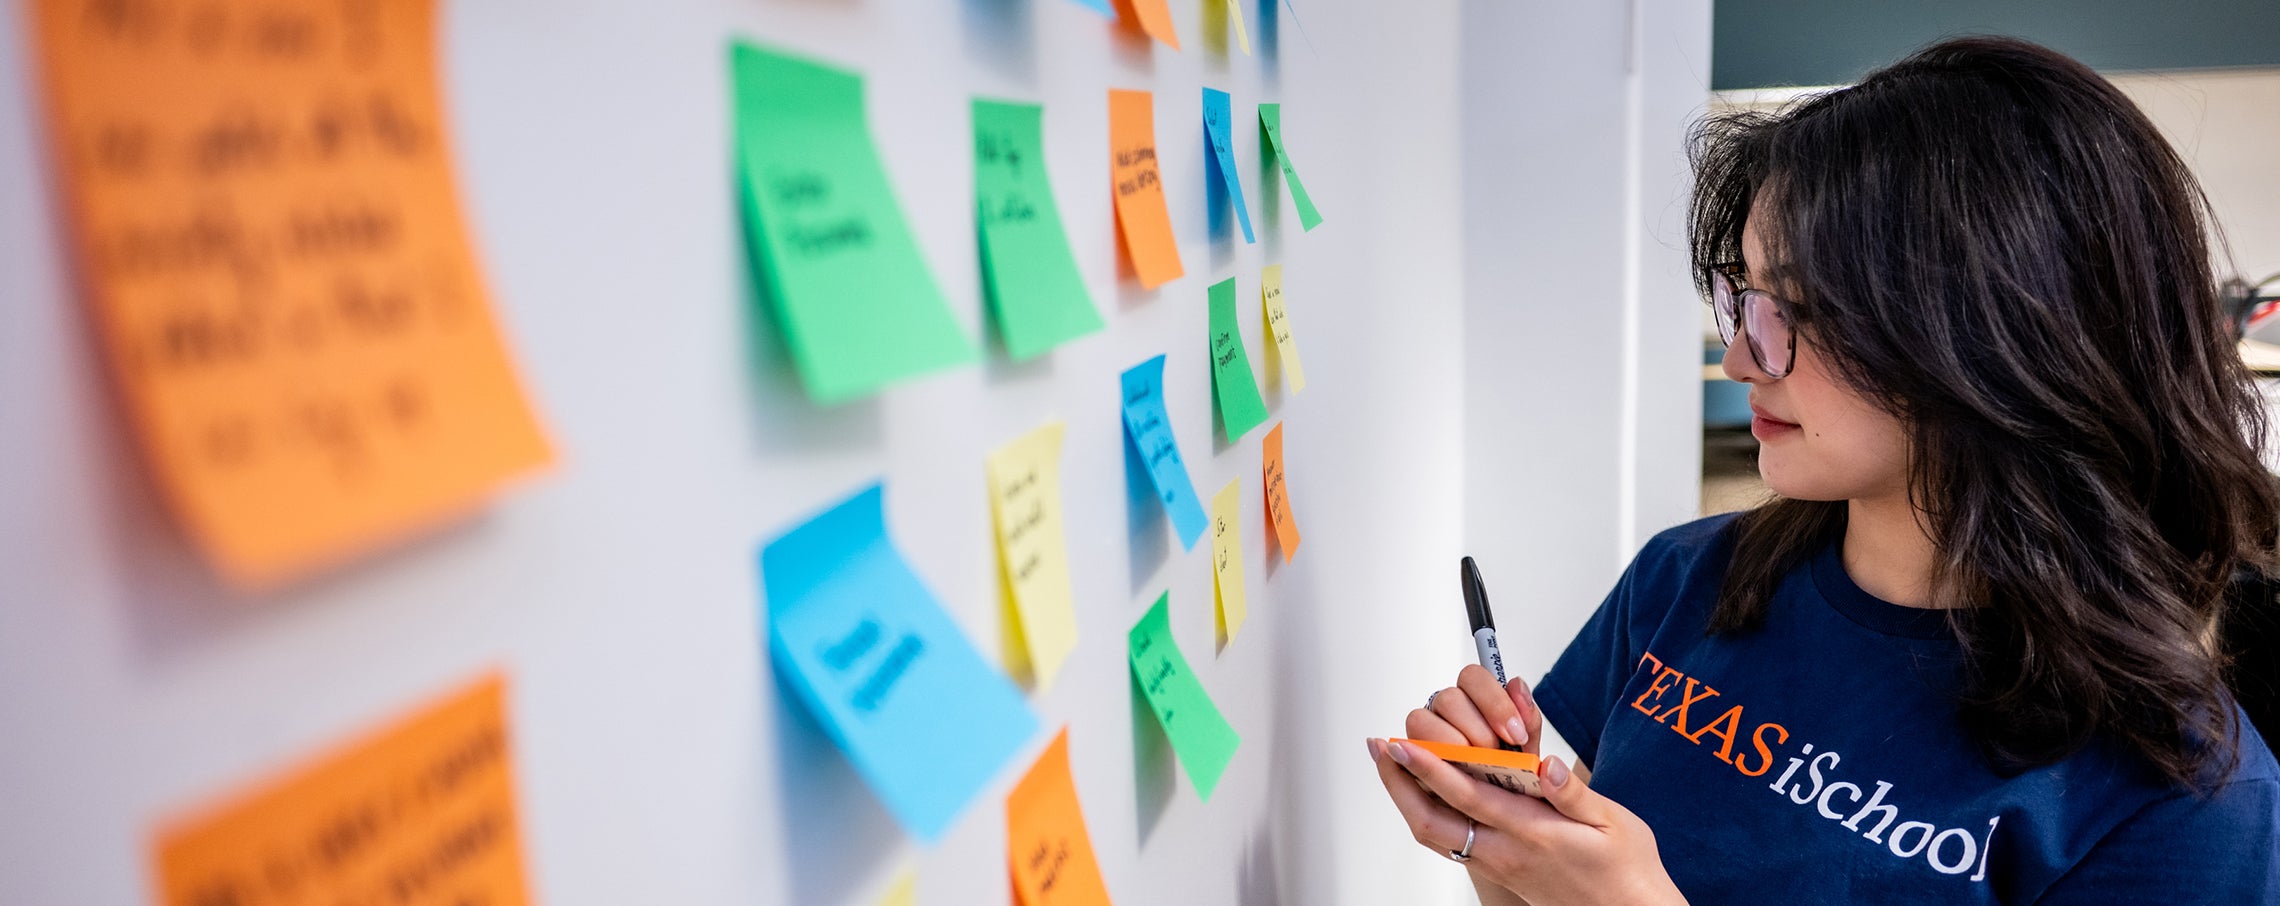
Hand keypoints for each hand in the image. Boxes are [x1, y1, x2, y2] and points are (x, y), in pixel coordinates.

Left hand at [1369, 667, 1685, 905]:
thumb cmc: (1626, 868)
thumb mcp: (1614, 822)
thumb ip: (1573, 793)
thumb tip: (1545, 764)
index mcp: (1533, 834)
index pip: (1468, 797)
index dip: (1430, 769)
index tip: (1403, 745)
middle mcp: (1506, 853)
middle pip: (1432, 822)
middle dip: (1399, 783)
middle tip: (1380, 747)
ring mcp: (1498, 865)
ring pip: (1435, 835)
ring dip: (1406, 798)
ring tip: (1391, 763)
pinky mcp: (1499, 870)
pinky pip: (1449, 843)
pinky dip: (1428, 813)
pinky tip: (1423, 791)